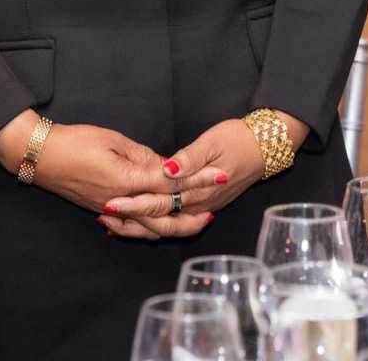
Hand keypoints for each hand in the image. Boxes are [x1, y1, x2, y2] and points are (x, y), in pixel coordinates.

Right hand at [0, 113, 211, 240]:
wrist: (40, 156)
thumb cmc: (75, 141)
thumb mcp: (113, 139)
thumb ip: (143, 156)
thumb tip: (166, 166)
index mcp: (128, 180)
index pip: (171, 182)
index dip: (197, 178)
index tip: (218, 175)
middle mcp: (122, 201)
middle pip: (164, 215)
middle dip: (192, 213)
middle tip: (213, 210)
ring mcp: (110, 210)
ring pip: (149, 228)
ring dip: (174, 227)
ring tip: (194, 223)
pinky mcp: (101, 211)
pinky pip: (131, 228)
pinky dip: (148, 231)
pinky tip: (158, 228)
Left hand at [105, 112, 312, 221]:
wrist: (265, 149)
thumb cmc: (237, 140)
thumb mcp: (212, 142)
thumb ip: (189, 159)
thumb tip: (168, 170)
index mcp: (199, 190)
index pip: (160, 202)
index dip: (134, 204)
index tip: (110, 202)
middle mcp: (199, 206)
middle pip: (159, 220)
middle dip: (129, 220)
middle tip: (101, 215)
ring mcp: (202, 209)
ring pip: (165, 227)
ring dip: (138, 227)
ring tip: (110, 223)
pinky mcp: (203, 206)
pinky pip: (174, 222)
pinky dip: (151, 224)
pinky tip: (134, 221)